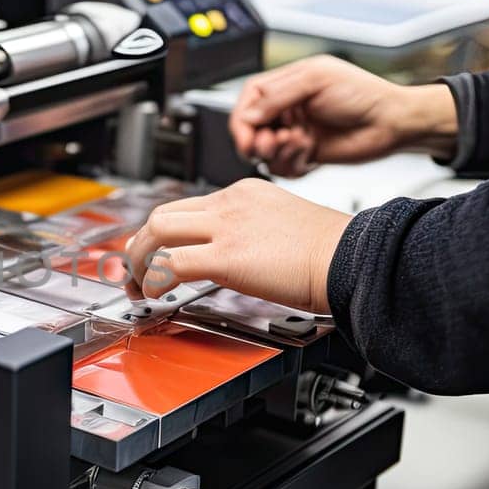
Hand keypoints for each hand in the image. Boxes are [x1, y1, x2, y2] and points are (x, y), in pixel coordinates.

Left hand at [124, 179, 352, 310]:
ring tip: (140, 286)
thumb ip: (252, 233)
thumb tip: (235, 258)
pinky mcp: (226, 256)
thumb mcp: (284, 226)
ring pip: (157, 232)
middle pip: (162, 215)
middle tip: (136, 271)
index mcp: (243, 193)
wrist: (351, 257)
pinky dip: (155, 280)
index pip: (186, 207)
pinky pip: (172, 264)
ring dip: (140, 261)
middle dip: (140, 245)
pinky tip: (156, 295)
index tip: (156, 253)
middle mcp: (230, 202)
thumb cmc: (331, 251)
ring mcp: (226, 226)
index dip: (163, 234)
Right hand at [230, 55, 457, 176]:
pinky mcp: (305, 156)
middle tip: (272, 143)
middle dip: (257, 140)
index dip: (242, 120)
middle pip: (251, 129)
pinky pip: (283, 168)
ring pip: (265, 152)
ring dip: (278, 152)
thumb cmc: (363, 93)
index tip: (247, 136)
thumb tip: (247, 115)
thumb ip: (278, 95)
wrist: (391, 123)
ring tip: (299, 143)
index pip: (249, 101)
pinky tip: (309, 153)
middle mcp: (288, 109)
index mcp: (286, 85)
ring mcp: (295, 133)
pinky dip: (292, 163)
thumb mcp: (316, 80)